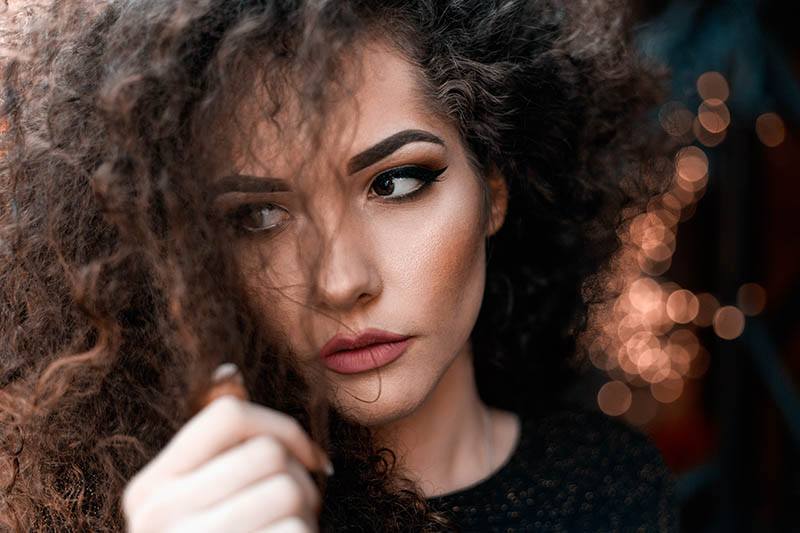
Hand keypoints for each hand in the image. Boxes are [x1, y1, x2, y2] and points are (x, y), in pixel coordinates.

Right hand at [122, 383, 331, 531]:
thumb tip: (230, 372)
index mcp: (151, 490)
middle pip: (268, 452)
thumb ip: (213, 450)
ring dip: (309, 512)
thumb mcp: (198, 505)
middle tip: (301, 509)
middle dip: (303, 479)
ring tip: (292, 532)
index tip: (305, 456)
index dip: (282, 426)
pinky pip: (296, 528)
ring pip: (288, 486)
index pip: (228, 416)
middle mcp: (159, 515)